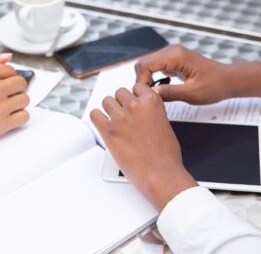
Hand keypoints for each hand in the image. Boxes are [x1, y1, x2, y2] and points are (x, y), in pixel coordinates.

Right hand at [0, 53, 29, 152]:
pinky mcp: (3, 124)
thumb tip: (8, 57)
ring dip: (17, 102)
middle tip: (4, 94)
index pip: (12, 70)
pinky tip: (8, 116)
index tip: (0, 84)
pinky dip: (19, 117)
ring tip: (5, 106)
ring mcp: (0, 107)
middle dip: (14, 88)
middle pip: (21, 83)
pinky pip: (24, 116)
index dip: (6, 77)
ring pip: (25, 99)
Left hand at [90, 83, 196, 210]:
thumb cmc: (166, 154)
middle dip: (122, 102)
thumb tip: (141, 110)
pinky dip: (98, 118)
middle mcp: (135, 106)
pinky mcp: (108, 131)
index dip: (135, 95)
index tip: (134, 103)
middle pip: (120, 92)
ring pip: (106, 100)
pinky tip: (103, 124)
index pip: (137, 86)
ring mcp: (120, 118)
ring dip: (110, 109)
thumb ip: (151, 111)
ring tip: (115, 120)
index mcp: (152, 101)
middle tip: (125, 114)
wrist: (160, 173)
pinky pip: (94, 114)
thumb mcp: (164, 123)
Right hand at [135, 44, 260, 103]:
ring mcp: (172, 54)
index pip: (145, 65)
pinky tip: (160, 89)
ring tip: (154, 94)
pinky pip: (155, 67)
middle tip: (147, 96)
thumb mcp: (192, 94)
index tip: (144, 95)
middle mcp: (172, 51)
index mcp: (176, 56)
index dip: (141, 82)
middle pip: (143, 63)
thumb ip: (169, 93)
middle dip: (141, 80)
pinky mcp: (173, 60)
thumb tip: (150, 94)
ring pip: (147, 65)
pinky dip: (153, 78)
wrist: (228, 80)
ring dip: (146, 80)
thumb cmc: (215, 86)